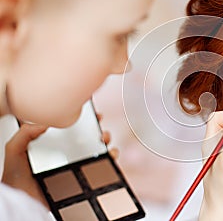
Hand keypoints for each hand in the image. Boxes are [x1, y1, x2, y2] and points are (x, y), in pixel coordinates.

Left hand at [1, 118, 116, 208]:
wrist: (24, 201)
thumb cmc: (17, 179)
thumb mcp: (15, 150)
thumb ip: (26, 133)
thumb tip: (45, 122)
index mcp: (57, 145)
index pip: (75, 129)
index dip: (87, 121)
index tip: (93, 116)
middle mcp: (70, 155)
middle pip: (92, 139)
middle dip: (101, 132)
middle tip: (100, 132)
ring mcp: (78, 167)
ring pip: (101, 153)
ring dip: (108, 145)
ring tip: (104, 143)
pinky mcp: (85, 180)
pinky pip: (103, 170)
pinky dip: (111, 162)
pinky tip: (108, 157)